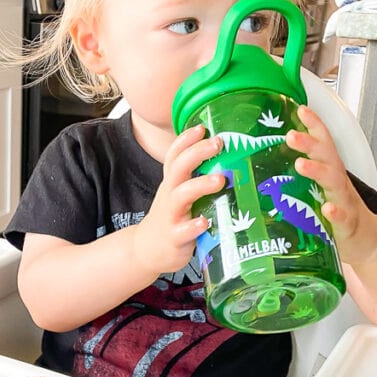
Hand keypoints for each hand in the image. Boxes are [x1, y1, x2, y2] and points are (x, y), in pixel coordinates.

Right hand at [134, 124, 223, 275]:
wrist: (146, 250)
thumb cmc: (171, 217)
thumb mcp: (178, 194)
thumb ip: (196, 179)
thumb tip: (230, 159)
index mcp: (172, 183)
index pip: (174, 155)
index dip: (186, 140)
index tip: (202, 127)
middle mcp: (169, 195)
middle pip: (178, 168)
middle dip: (197, 153)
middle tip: (218, 143)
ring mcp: (171, 216)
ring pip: (181, 196)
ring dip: (200, 185)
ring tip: (220, 179)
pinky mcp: (174, 238)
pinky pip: (183, 231)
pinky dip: (193, 226)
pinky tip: (205, 222)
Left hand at [286, 105, 376, 267]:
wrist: (368, 242)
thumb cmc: (339, 216)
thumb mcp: (318, 193)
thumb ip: (298, 180)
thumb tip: (266, 169)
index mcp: (330, 174)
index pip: (324, 144)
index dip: (314, 126)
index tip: (301, 109)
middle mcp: (338, 184)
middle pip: (327, 158)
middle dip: (310, 144)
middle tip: (291, 136)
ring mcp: (345, 203)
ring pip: (334, 183)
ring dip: (318, 171)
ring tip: (301, 164)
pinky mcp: (348, 226)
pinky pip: (342, 218)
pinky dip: (335, 212)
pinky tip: (328, 208)